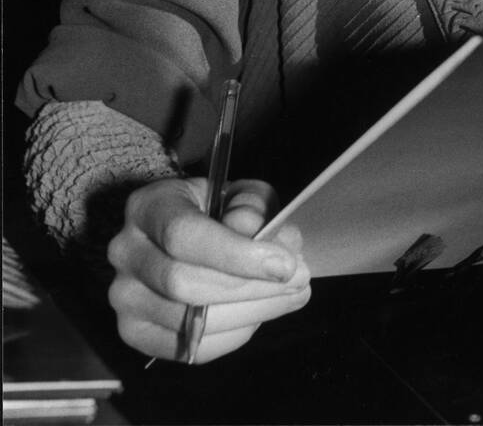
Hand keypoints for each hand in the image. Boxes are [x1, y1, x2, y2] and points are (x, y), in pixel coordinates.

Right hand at [107, 177, 310, 363]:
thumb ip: (252, 207)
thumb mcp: (237, 193)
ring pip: (190, 321)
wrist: (176, 233)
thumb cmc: (213, 210)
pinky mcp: (137, 334)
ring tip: (292, 296)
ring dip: (252, 313)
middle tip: (299, 280)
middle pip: (184, 284)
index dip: (236, 253)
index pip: (183, 235)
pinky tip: (261, 314)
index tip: (284, 263)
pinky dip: (234, 335)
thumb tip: (262, 237)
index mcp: (147, 207)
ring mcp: (125, 298)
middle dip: (250, 287)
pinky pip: (191, 349)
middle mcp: (125, 253)